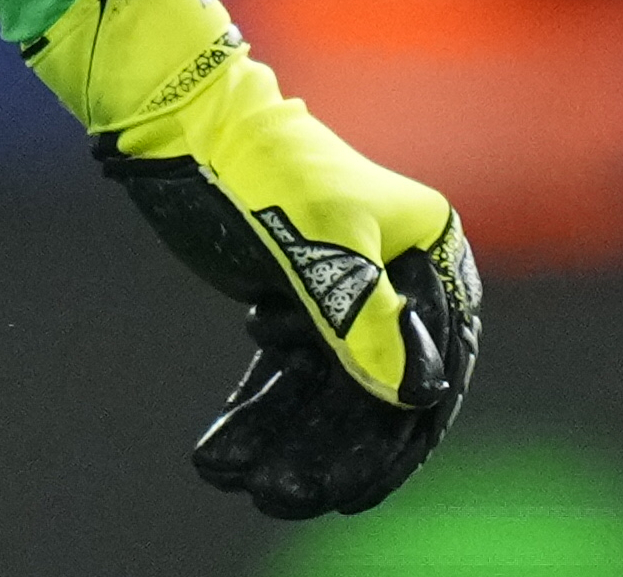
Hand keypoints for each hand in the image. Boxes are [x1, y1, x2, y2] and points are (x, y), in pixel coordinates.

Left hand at [25, 0, 480, 518]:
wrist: (184, 126)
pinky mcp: (294, 299)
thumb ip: (369, 321)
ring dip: (288, 438)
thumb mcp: (323, 245)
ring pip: (325, 387)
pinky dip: (258, 411)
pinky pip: (285, 372)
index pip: (439, 359)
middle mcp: (396, 275)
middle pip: (379, 384)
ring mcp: (344, 290)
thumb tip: (419, 395)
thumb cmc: (264, 168)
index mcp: (428, 249)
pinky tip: (223, 455)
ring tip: (247, 484)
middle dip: (332, 446)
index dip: (403, 431)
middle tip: (289, 495)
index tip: (359, 487)